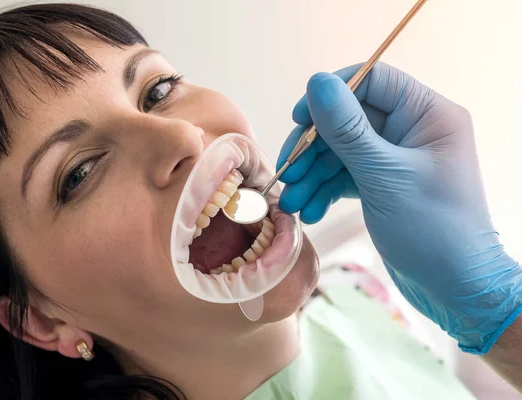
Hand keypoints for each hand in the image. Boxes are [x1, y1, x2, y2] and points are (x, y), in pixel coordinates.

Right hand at [277, 62, 521, 353]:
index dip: (331, 95)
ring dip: (312, 175)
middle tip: (288, 172)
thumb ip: (347, 128)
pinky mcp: (382, 184)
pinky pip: (344, 176)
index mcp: (428, 115)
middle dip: (313, 147)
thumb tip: (316, 82)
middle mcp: (412, 131)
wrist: (453, 288)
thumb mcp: (384, 175)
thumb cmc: (433, 228)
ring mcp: (395, 159)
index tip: (298, 118)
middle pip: (348, 119)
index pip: (372, 82)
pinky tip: (309, 211)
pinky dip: (324, 191)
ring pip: (341, 151)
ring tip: (292, 203)